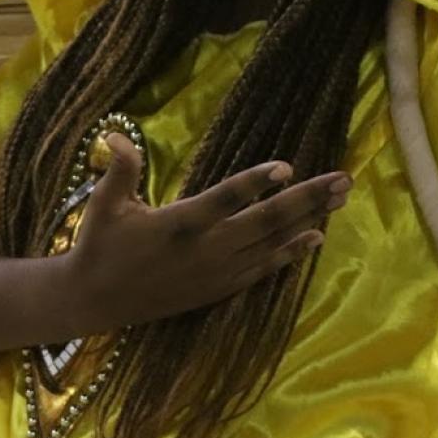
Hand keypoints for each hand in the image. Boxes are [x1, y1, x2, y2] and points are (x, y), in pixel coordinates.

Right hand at [60, 135, 348, 337]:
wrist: (94, 302)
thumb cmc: (99, 245)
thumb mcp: (104, 204)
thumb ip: (120, 169)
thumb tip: (117, 134)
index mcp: (180, 223)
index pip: (226, 198)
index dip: (256, 182)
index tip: (287, 167)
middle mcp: (207, 249)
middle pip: (266, 220)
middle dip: (308, 198)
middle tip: (343, 180)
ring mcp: (217, 272)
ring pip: (273, 242)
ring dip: (309, 219)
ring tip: (341, 200)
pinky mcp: (219, 289)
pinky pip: (265, 268)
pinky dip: (291, 252)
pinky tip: (316, 237)